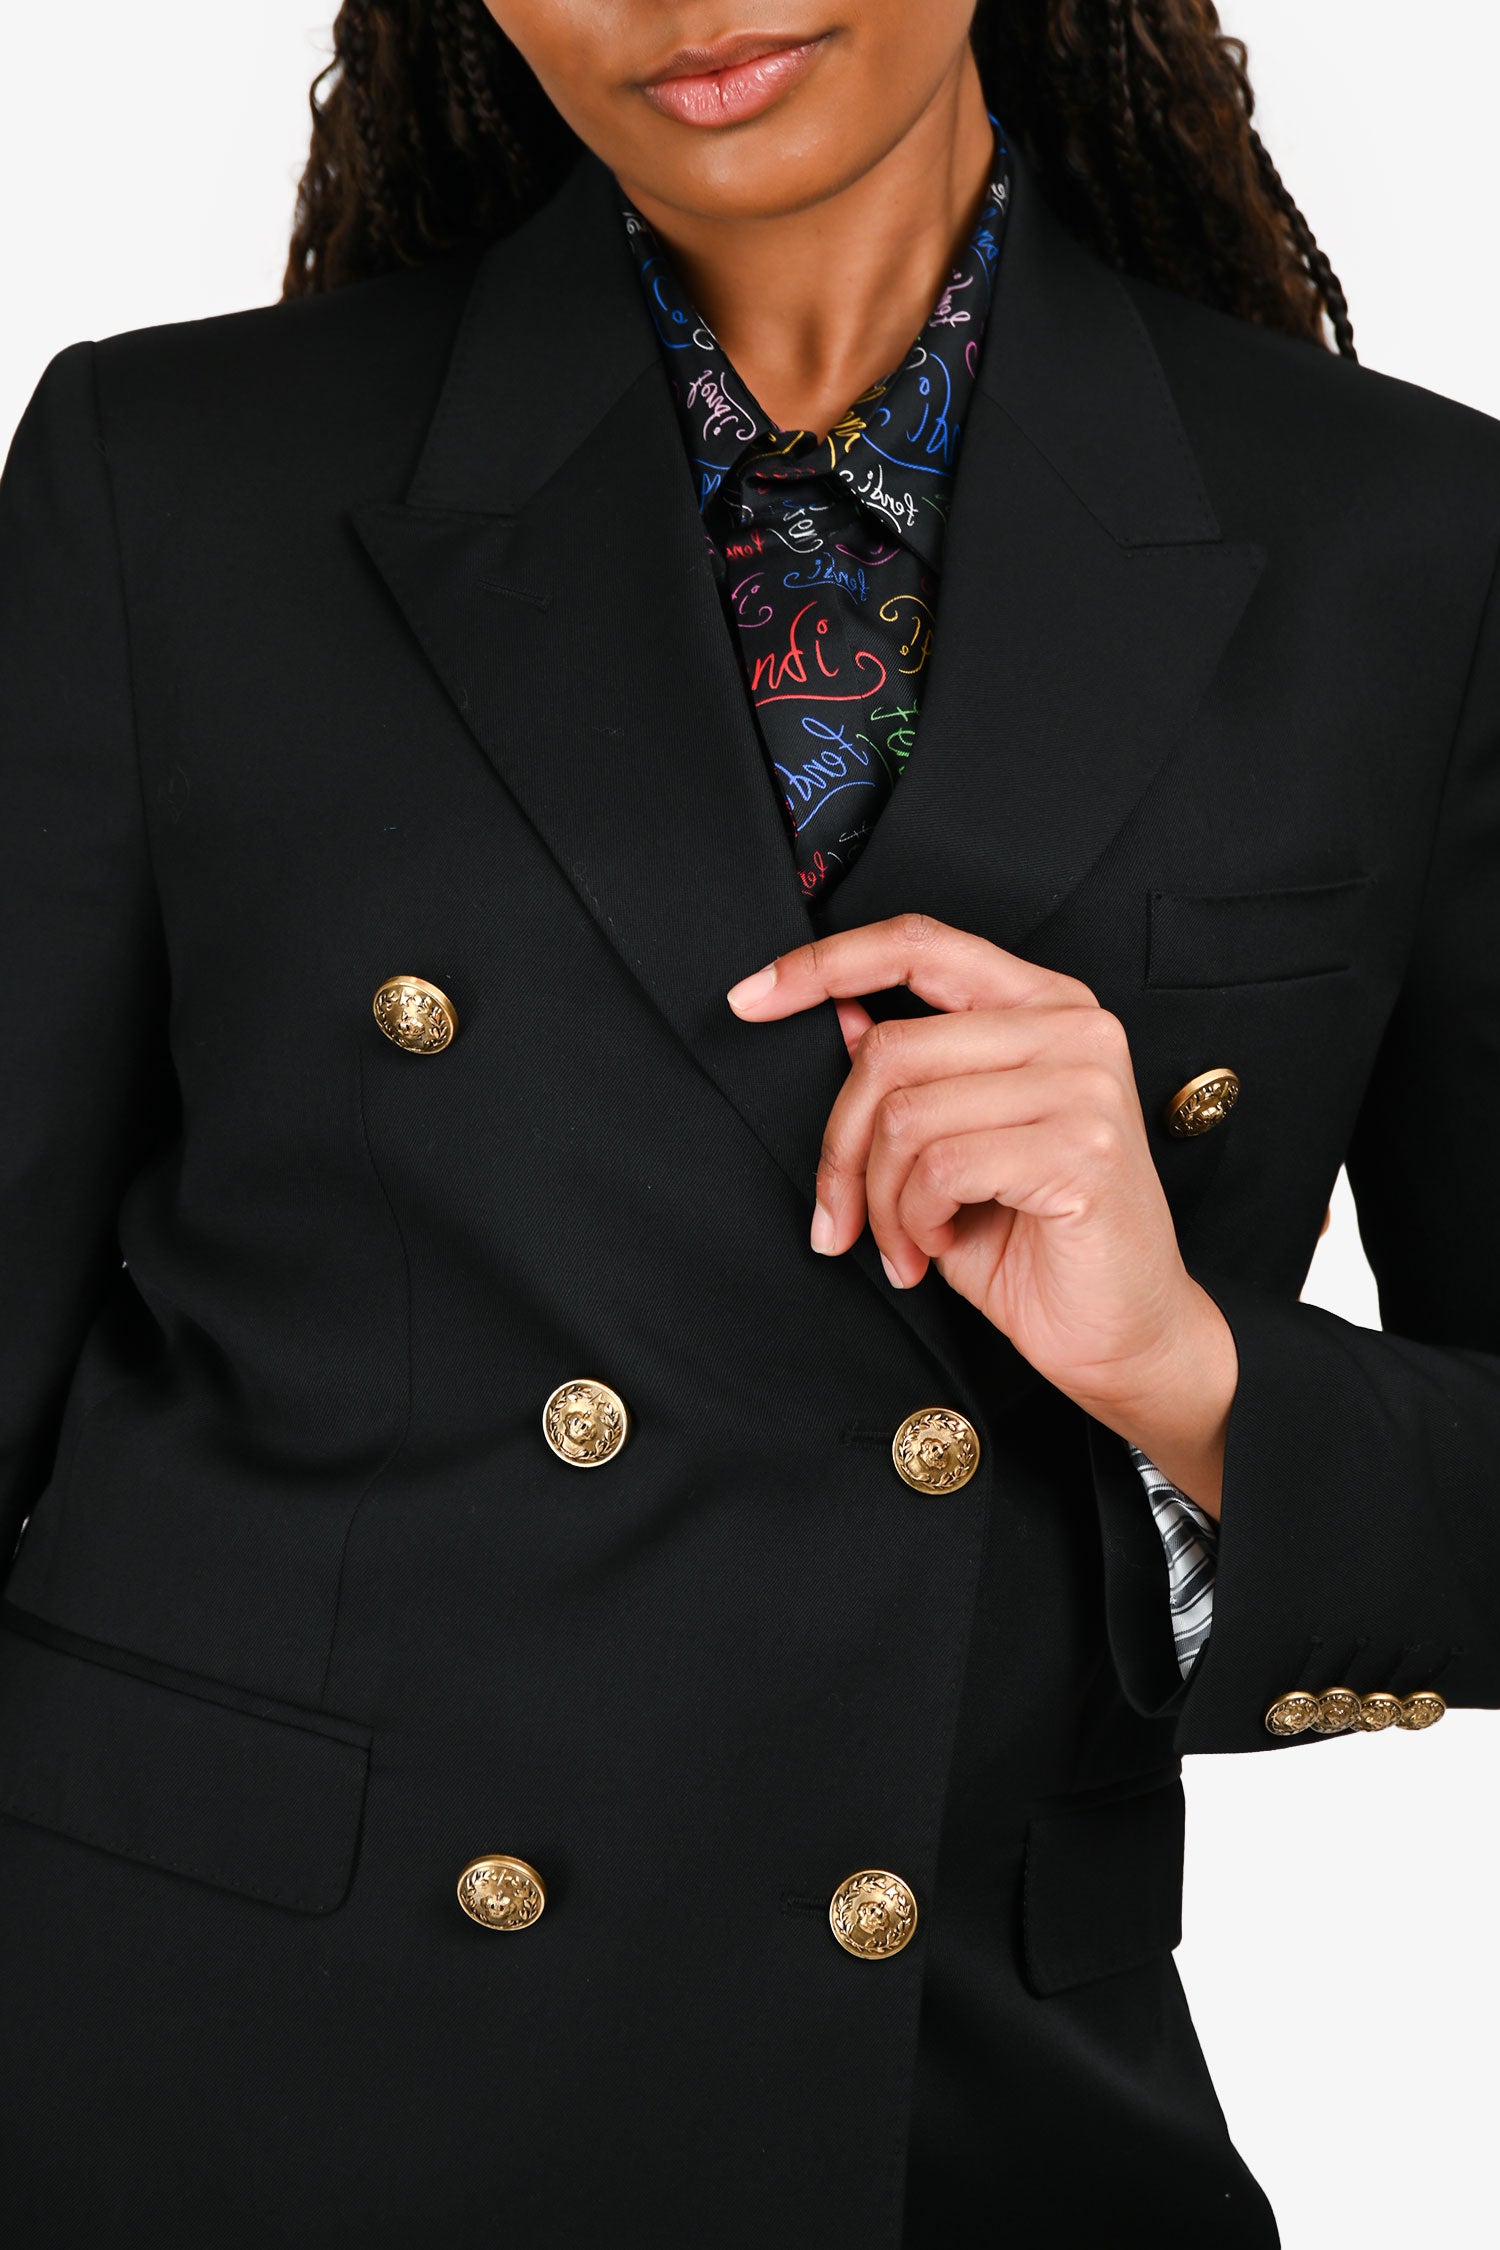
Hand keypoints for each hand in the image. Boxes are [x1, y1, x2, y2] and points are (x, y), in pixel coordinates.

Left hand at [726, 912, 1235, 1512]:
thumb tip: (841, 1014)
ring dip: (879, 1199)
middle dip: (840, 1148)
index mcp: (1045, 1007)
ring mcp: (1085, 1084)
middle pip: (890, 1049)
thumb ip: (910, 1076)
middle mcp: (1074, 1028)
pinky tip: (938, 1246)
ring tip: (903, 1244)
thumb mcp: (951, 1147)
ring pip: (906, 1114)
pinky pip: (941, 1166)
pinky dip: (915, 1220)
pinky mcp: (1082, 1149)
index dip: (824, 964)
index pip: (920, 943)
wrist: (1124, 1337)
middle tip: (840, 1218)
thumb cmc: (1037, 1244)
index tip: (748, 997)